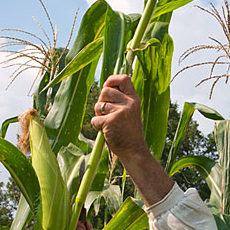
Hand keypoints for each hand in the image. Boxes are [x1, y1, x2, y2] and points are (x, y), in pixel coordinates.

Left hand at [91, 74, 173, 205]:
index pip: (124, 78)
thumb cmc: (128, 132)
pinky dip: (96, 126)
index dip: (112, 79)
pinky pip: (94, 119)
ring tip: (109, 124)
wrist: (134, 150)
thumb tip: (104, 88)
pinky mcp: (111, 121)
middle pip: (105, 91)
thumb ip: (121, 100)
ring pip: (98, 106)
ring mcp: (121, 112)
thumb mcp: (130, 112)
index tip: (107, 86)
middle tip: (107, 114)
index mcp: (134, 99)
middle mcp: (129, 103)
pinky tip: (106, 132)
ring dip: (98, 115)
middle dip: (101, 102)